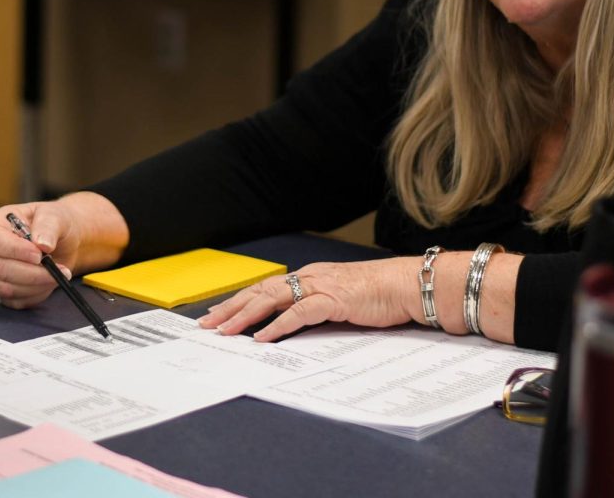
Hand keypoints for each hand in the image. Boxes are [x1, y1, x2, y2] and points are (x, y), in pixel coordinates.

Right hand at [0, 201, 80, 307]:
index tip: (39, 255)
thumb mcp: (55, 216)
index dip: (14, 250)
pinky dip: (36, 295)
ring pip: (7, 288)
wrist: (64, 240)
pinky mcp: (7, 290)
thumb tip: (42, 244)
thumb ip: (48, 226)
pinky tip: (51, 282)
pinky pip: (16, 301)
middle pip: (0, 269)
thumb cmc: (54, 223)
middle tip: (58, 269)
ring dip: (36, 285)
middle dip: (32, 273)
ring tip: (60, 274)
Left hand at [199, 257, 424, 341]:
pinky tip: (262, 336)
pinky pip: (299, 313)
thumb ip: (316, 309)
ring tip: (224, 330)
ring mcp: (320, 286)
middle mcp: (309, 277)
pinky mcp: (334, 299)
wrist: (406, 285)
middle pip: (260, 290)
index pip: (266, 287)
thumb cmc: (378, 294)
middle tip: (206, 323)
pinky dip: (278, 325)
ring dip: (246, 315)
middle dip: (231, 307)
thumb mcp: (339, 301)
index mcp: (309, 277)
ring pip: (272, 298)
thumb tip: (293, 326)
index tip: (218, 314)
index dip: (240, 300)